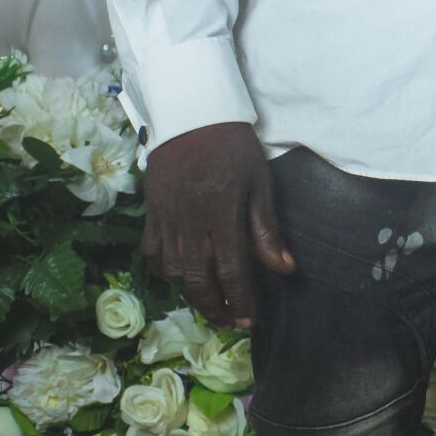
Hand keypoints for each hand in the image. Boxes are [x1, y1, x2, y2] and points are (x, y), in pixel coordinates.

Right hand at [142, 121, 293, 327]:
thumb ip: (267, 227)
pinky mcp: (150, 212)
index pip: (230, 269)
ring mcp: (165, 218)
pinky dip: (166, 272)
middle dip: (216, 306)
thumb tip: (284, 268)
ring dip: (192, 295)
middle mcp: (189, 222)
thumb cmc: (233, 146)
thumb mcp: (259, 181)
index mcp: (220, 213)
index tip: (251, 319)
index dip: (240, 299)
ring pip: (173, 270)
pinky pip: (152, 252)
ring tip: (212, 307)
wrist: (190, 114)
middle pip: (198, 277)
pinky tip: (181, 280)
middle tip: (233, 322)